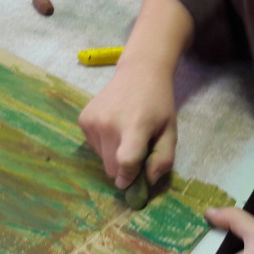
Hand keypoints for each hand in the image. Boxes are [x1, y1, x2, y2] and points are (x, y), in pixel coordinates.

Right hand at [79, 63, 177, 188]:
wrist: (138, 72)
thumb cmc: (158, 103)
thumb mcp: (170, 131)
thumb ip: (164, 158)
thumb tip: (148, 180)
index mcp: (134, 126)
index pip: (125, 162)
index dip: (128, 177)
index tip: (131, 182)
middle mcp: (109, 124)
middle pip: (111, 167)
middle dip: (123, 167)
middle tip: (136, 150)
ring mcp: (93, 121)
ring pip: (101, 158)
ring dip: (113, 154)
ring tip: (126, 133)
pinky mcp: (83, 119)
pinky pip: (94, 146)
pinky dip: (104, 144)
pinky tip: (114, 126)